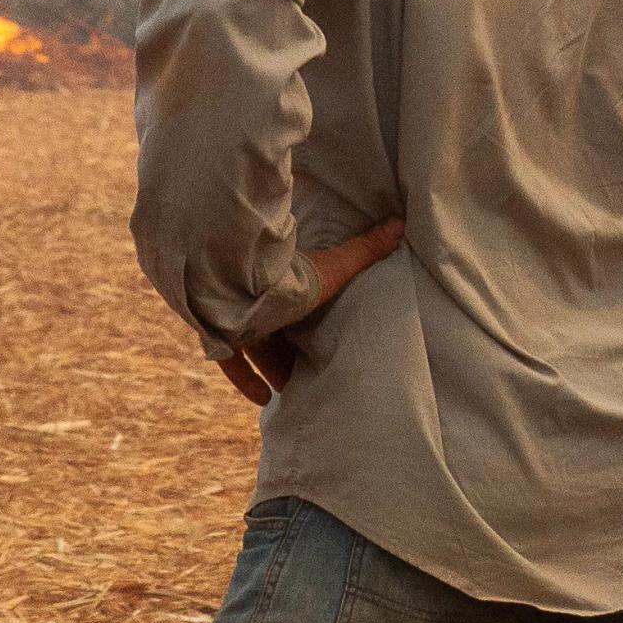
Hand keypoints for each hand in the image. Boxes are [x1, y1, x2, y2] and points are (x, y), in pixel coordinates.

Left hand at [219, 215, 403, 405]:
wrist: (235, 282)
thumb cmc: (287, 274)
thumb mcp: (333, 268)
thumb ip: (363, 252)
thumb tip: (399, 223)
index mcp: (288, 285)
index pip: (299, 305)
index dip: (311, 319)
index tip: (325, 337)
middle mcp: (262, 302)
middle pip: (279, 329)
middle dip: (293, 349)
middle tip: (313, 370)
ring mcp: (239, 321)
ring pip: (259, 349)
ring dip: (274, 369)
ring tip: (293, 390)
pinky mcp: (223, 338)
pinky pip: (234, 365)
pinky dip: (247, 381)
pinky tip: (263, 399)